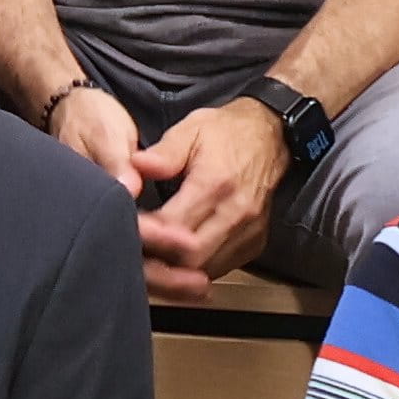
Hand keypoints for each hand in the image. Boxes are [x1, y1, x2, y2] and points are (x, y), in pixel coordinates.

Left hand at [129, 92, 289, 300]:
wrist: (270, 136)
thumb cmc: (225, 133)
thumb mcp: (190, 130)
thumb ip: (164, 153)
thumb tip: (137, 165)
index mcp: (215, 183)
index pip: (174, 225)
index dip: (147, 234)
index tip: (128, 229)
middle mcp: (236, 212)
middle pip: (191, 256)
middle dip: (159, 258)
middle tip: (136, 249)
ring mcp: (249, 230)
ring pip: (206, 268)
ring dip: (177, 268)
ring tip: (154, 256)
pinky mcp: (256, 241)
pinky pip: (223, 267)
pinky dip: (198, 268)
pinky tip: (179, 258)